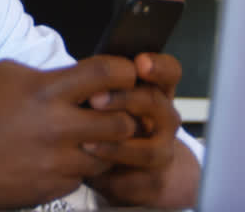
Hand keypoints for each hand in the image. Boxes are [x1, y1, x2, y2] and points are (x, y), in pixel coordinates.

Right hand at [0, 56, 139, 209]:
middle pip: (122, 123)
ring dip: (103, 147)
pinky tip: (58, 159)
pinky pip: (81, 179)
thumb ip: (49, 75)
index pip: (108, 75)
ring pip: (107, 157)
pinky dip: (77, 169)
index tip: (125, 75)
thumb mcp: (7, 74)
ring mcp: (53, 163)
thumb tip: (82, 78)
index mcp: (46, 90)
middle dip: (124, 116)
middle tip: (113, 113)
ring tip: (85, 138)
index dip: (126, 72)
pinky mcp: (47, 191)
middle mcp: (56, 128)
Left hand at [84, 53, 199, 207]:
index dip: (159, 66)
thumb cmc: (113, 127)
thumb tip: (75, 72)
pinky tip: (92, 167)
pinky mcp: (153, 181)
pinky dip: (112, 173)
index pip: (169, 72)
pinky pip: (137, 179)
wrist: (134, 173)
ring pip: (151, 149)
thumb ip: (101, 86)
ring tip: (87, 141)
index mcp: (157, 92)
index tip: (140, 62)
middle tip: (95, 98)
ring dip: (117, 145)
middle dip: (125, 99)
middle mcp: (165, 120)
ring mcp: (163, 152)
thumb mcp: (107, 102)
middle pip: (156, 104)